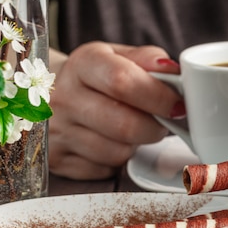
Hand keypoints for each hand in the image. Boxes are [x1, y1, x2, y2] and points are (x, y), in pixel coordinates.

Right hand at [48, 42, 183, 179]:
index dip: (158, 97)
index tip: (178, 105)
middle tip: (163, 122)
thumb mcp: (118, 56)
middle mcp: (64, 97)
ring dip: (137, 145)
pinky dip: (117, 160)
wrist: (49, 93)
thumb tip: (175, 74)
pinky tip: (113, 142)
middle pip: (125, 125)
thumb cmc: (96, 75)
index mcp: (83, 64)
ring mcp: (57, 132)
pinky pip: (105, 170)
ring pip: (118, 153)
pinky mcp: (58, 161)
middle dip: (155, 128)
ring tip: (134, 128)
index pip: (122, 82)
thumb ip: (148, 61)